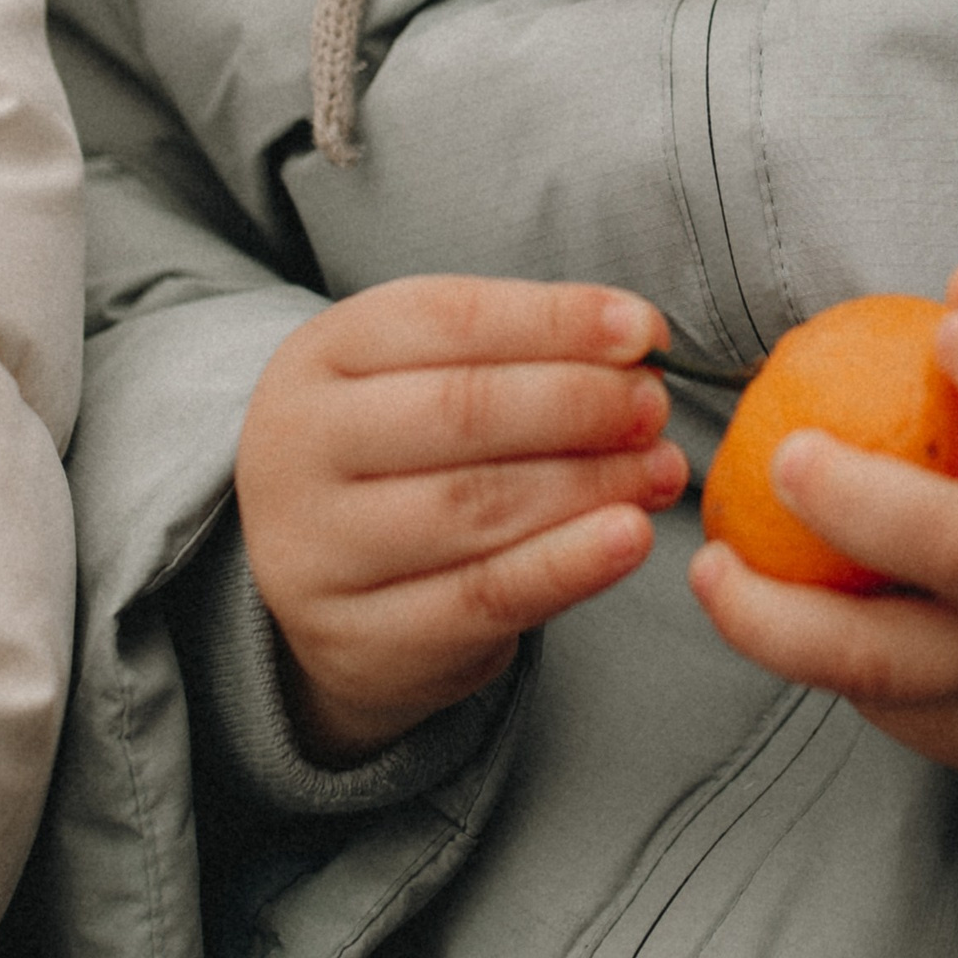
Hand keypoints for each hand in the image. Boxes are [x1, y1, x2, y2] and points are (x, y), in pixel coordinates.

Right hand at [237, 275, 687, 758]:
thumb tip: (638, 340)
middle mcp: (297, 447)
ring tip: (660, 469)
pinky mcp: (361, 637)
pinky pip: (483, 596)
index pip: (444, 319)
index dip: (555, 320)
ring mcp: (317, 550)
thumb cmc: (401, 457)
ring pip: (476, 505)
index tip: (644, 332)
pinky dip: (570, 565)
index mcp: (319, 357)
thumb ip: (520, 352)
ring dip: (590, 482)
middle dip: (580, 403)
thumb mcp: (425, 379)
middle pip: (460, 411)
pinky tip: (632, 537)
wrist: (326, 589)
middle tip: (653, 408)